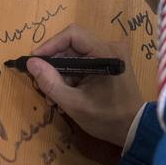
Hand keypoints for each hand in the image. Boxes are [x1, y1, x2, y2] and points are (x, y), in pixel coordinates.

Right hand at [26, 24, 146, 150]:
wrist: (134, 129)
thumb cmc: (106, 118)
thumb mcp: (73, 104)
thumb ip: (50, 82)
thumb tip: (31, 62)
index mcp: (105, 53)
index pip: (72, 34)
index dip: (50, 45)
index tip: (34, 61)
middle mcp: (111, 48)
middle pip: (73, 45)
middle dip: (54, 64)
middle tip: (40, 83)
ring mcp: (112, 55)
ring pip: (77, 56)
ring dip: (61, 74)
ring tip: (52, 97)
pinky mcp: (110, 64)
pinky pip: (85, 63)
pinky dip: (72, 76)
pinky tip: (65, 94)